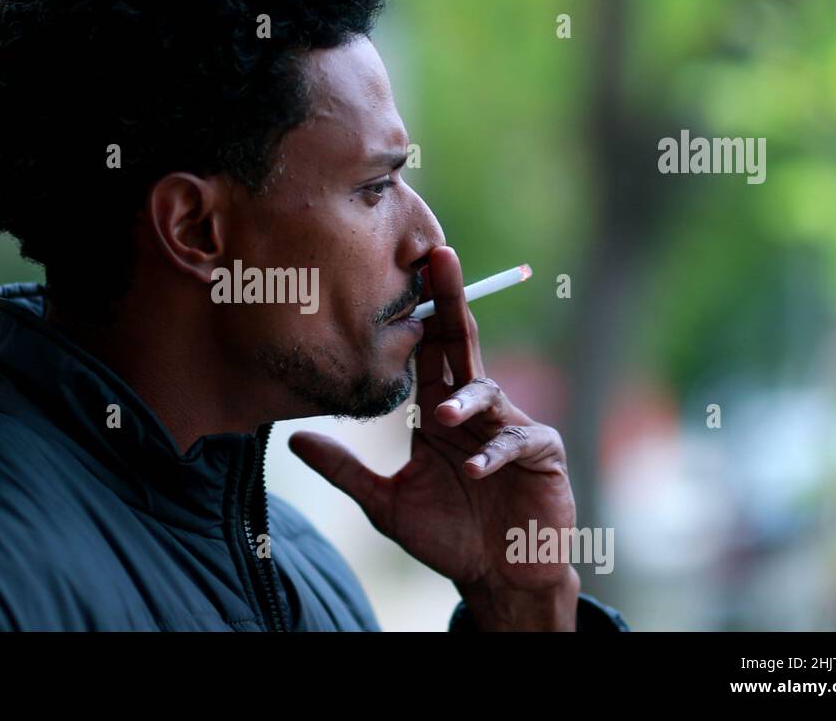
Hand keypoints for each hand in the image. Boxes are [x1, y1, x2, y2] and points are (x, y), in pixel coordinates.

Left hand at [288, 246, 578, 629]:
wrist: (496, 577)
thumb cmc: (446, 537)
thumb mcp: (385, 503)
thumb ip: (345, 470)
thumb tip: (293, 440)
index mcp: (439, 411)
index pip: (428, 351)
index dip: (417, 311)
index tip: (401, 269)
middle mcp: (475, 410)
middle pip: (462, 343)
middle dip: (451, 300)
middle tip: (440, 258)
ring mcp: (510, 427)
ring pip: (487, 392)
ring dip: (465, 401)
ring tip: (443, 417)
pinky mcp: (542, 454)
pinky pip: (520, 440)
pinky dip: (496, 452)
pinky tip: (476, 470)